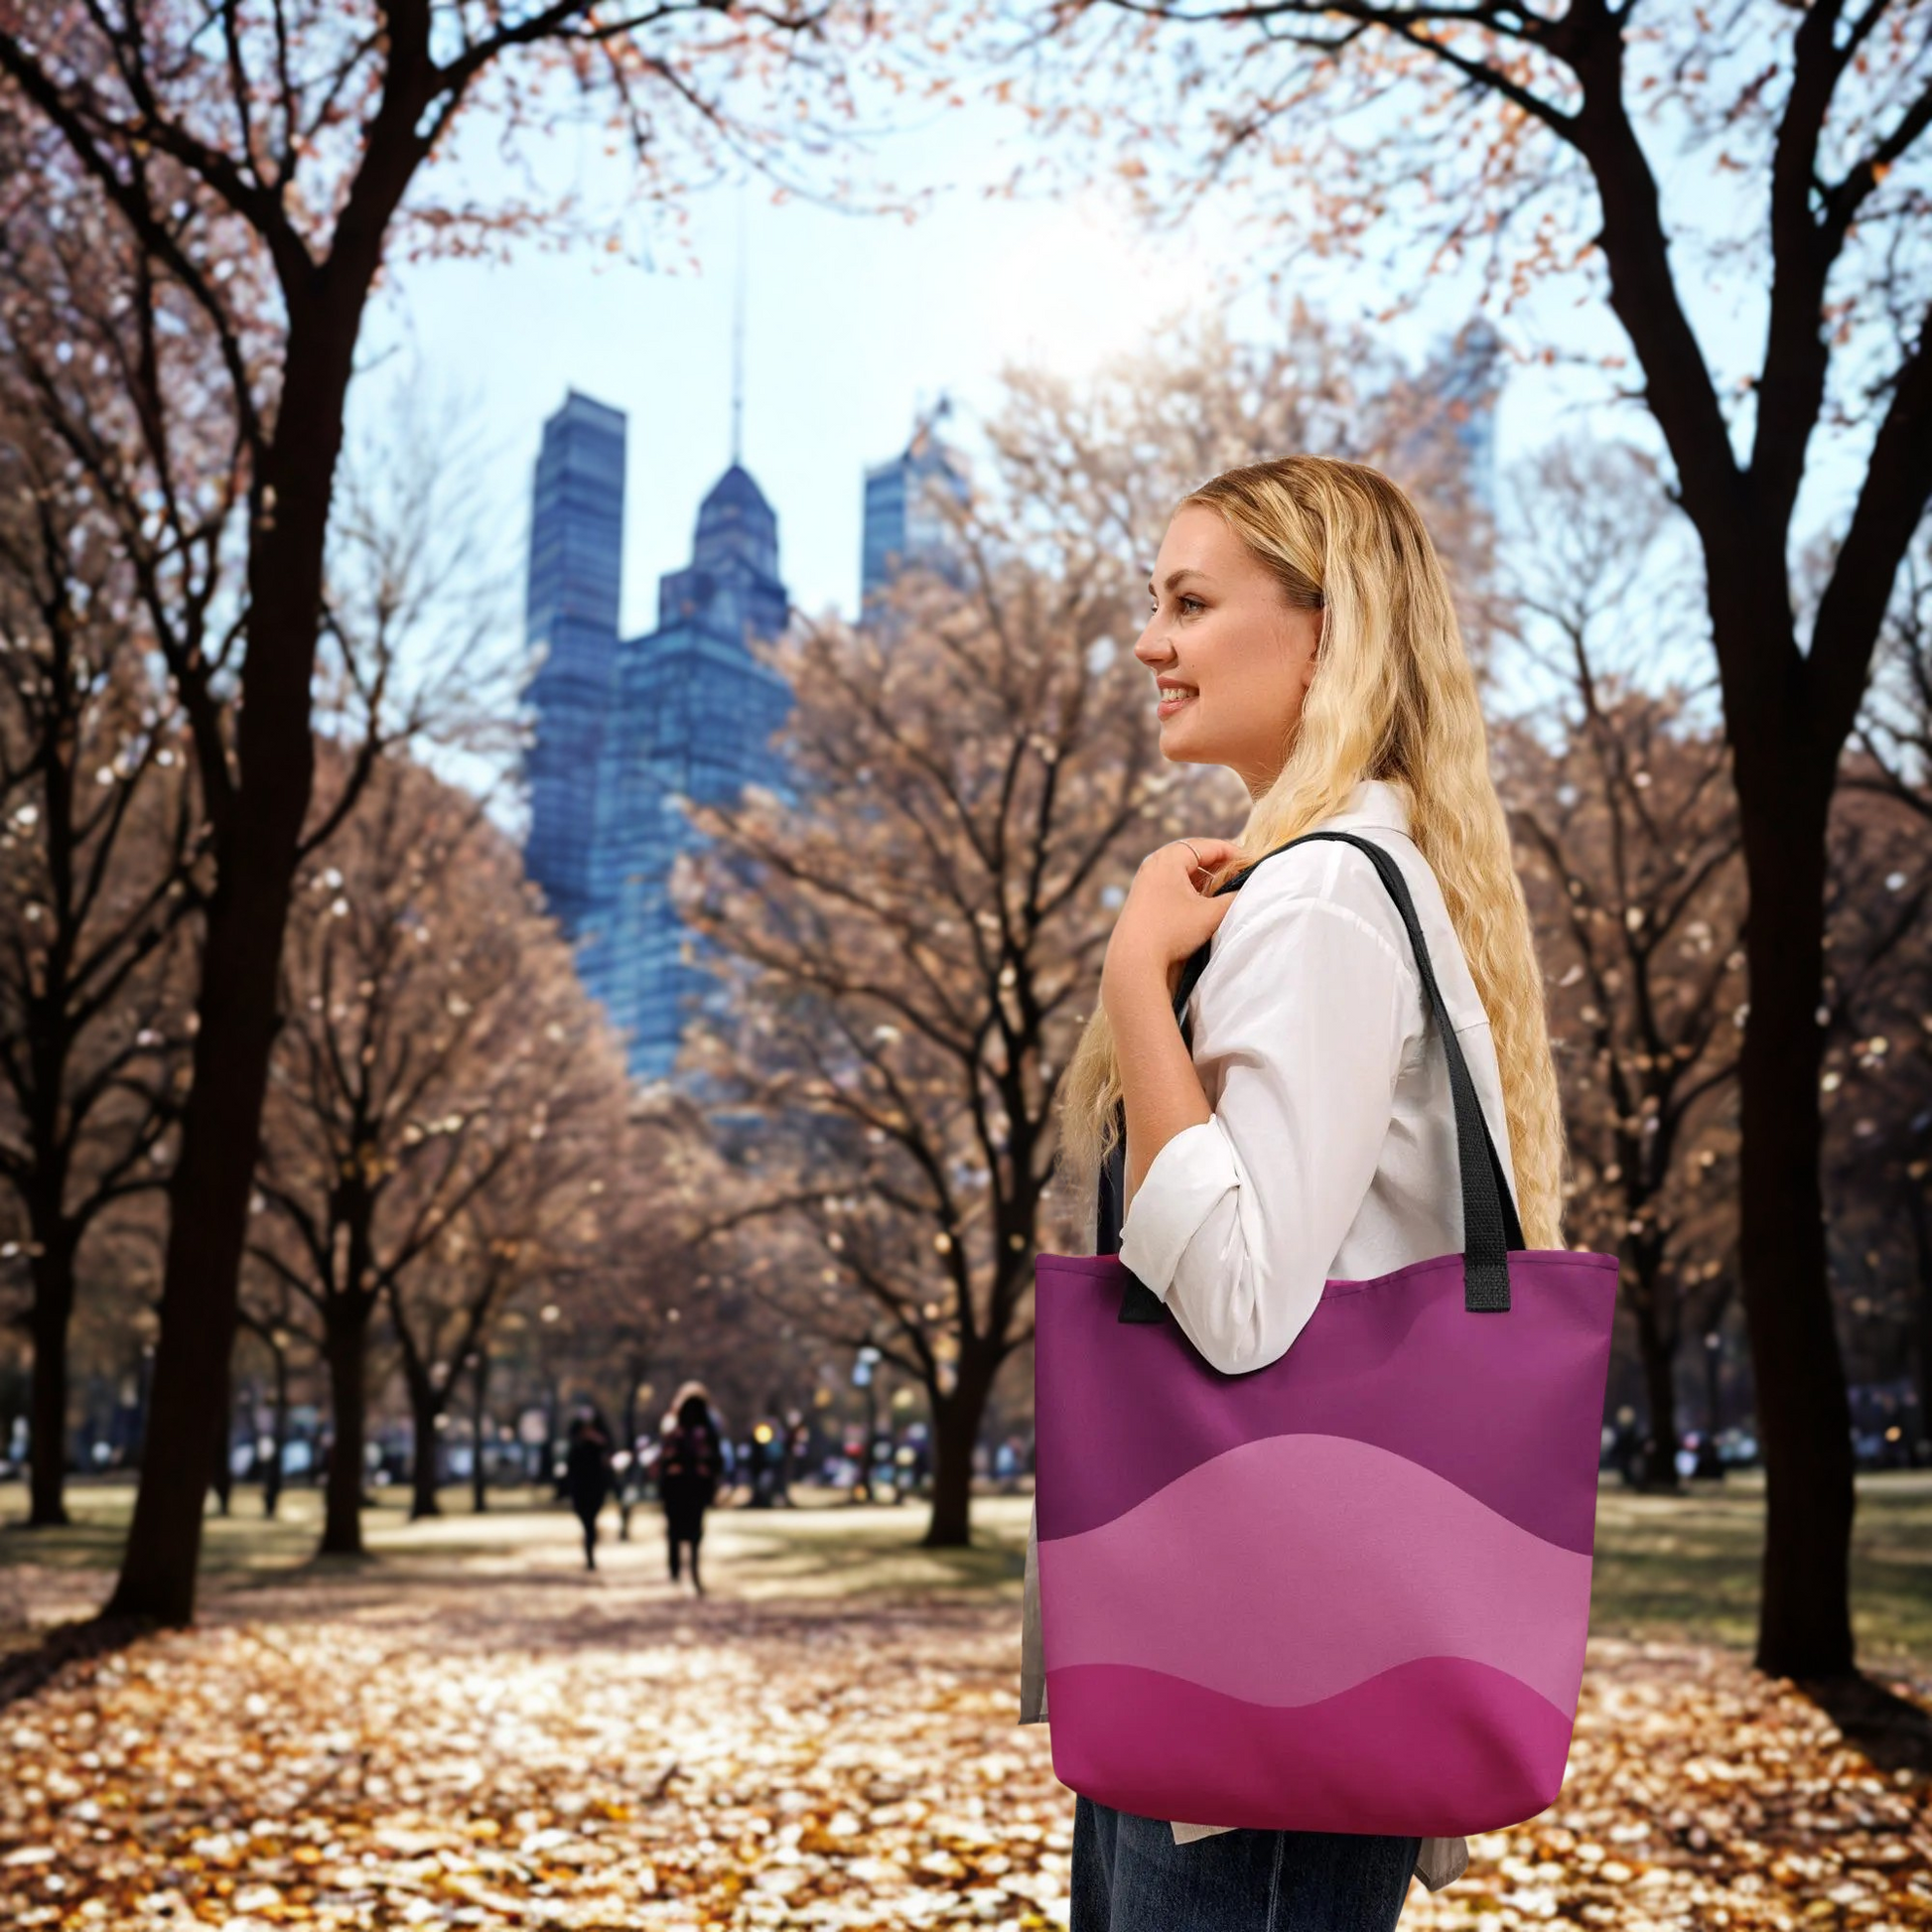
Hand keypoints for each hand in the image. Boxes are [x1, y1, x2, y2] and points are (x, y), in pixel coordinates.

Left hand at [1102, 836, 1246, 1012]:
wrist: (1134, 959)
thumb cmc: (1172, 932)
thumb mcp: (1211, 914)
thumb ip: (1235, 899)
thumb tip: (1251, 891)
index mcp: (1169, 858)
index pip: (1209, 846)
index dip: (1234, 853)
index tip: (1252, 863)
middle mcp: (1154, 863)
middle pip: (1194, 854)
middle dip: (1219, 864)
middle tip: (1241, 874)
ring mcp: (1145, 879)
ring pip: (1183, 869)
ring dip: (1205, 876)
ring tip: (1225, 888)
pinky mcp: (1142, 896)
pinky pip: (1172, 882)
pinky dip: (1190, 887)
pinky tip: (1203, 901)